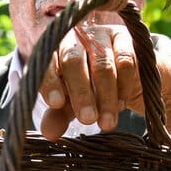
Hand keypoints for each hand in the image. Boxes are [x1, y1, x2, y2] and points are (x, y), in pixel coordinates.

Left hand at [38, 16, 141, 140]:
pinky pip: (125, 61)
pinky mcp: (125, 38)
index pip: (45, 63)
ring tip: (107, 123)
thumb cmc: (88, 90)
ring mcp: (100, 36)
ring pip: (102, 63)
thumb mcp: (71, 105)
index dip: (49, 81)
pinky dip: (123, 86)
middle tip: (88, 120)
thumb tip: (49, 134)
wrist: (124, 79)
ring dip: (105, 95)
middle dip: (80, 93)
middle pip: (72, 60)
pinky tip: (121, 105)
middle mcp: (74, 39)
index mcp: (53, 52)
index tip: (56, 104)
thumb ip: (58, 116)